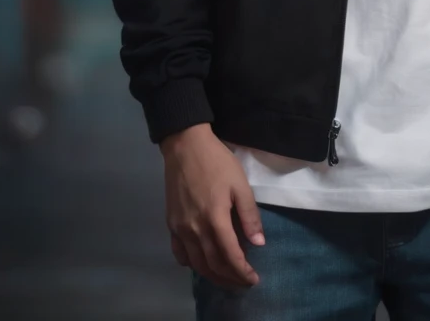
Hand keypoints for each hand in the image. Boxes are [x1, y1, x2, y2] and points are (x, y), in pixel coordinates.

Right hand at [161, 123, 263, 288]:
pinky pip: (179, 253)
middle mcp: (195, 229)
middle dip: (230, 278)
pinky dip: (192, 264)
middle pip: (213, 265)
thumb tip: (259, 243)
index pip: (230, 256)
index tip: (253, 279)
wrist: (185, 146)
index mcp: (215, 219)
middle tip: (243, 282)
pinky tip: (201, 263)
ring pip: (196, 263)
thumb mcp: (240, 184)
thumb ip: (249, 215)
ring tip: (227, 277)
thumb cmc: (217, 162)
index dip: (243, 272)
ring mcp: (180, 228)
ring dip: (212, 275)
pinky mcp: (171, 224)